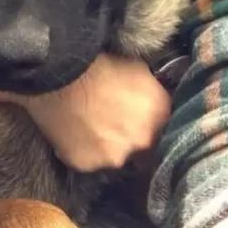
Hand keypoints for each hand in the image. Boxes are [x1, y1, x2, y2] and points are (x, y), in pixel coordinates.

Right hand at [19, 53, 170, 172]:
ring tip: (91, 126)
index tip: (141, 121)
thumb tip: (152, 101)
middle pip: (143, 148)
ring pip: (114, 156)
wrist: (61, 72)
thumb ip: (151, 93)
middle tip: (115, 124)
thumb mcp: (139, 70)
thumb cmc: (101, 63)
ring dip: (107, 146)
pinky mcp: (86, 164)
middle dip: (132, 139)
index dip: (153, 126)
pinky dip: (84, 150)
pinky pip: (88, 160)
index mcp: (160, 115)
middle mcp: (143, 141)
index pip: (166, 130)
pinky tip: (75, 132)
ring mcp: (114, 157)